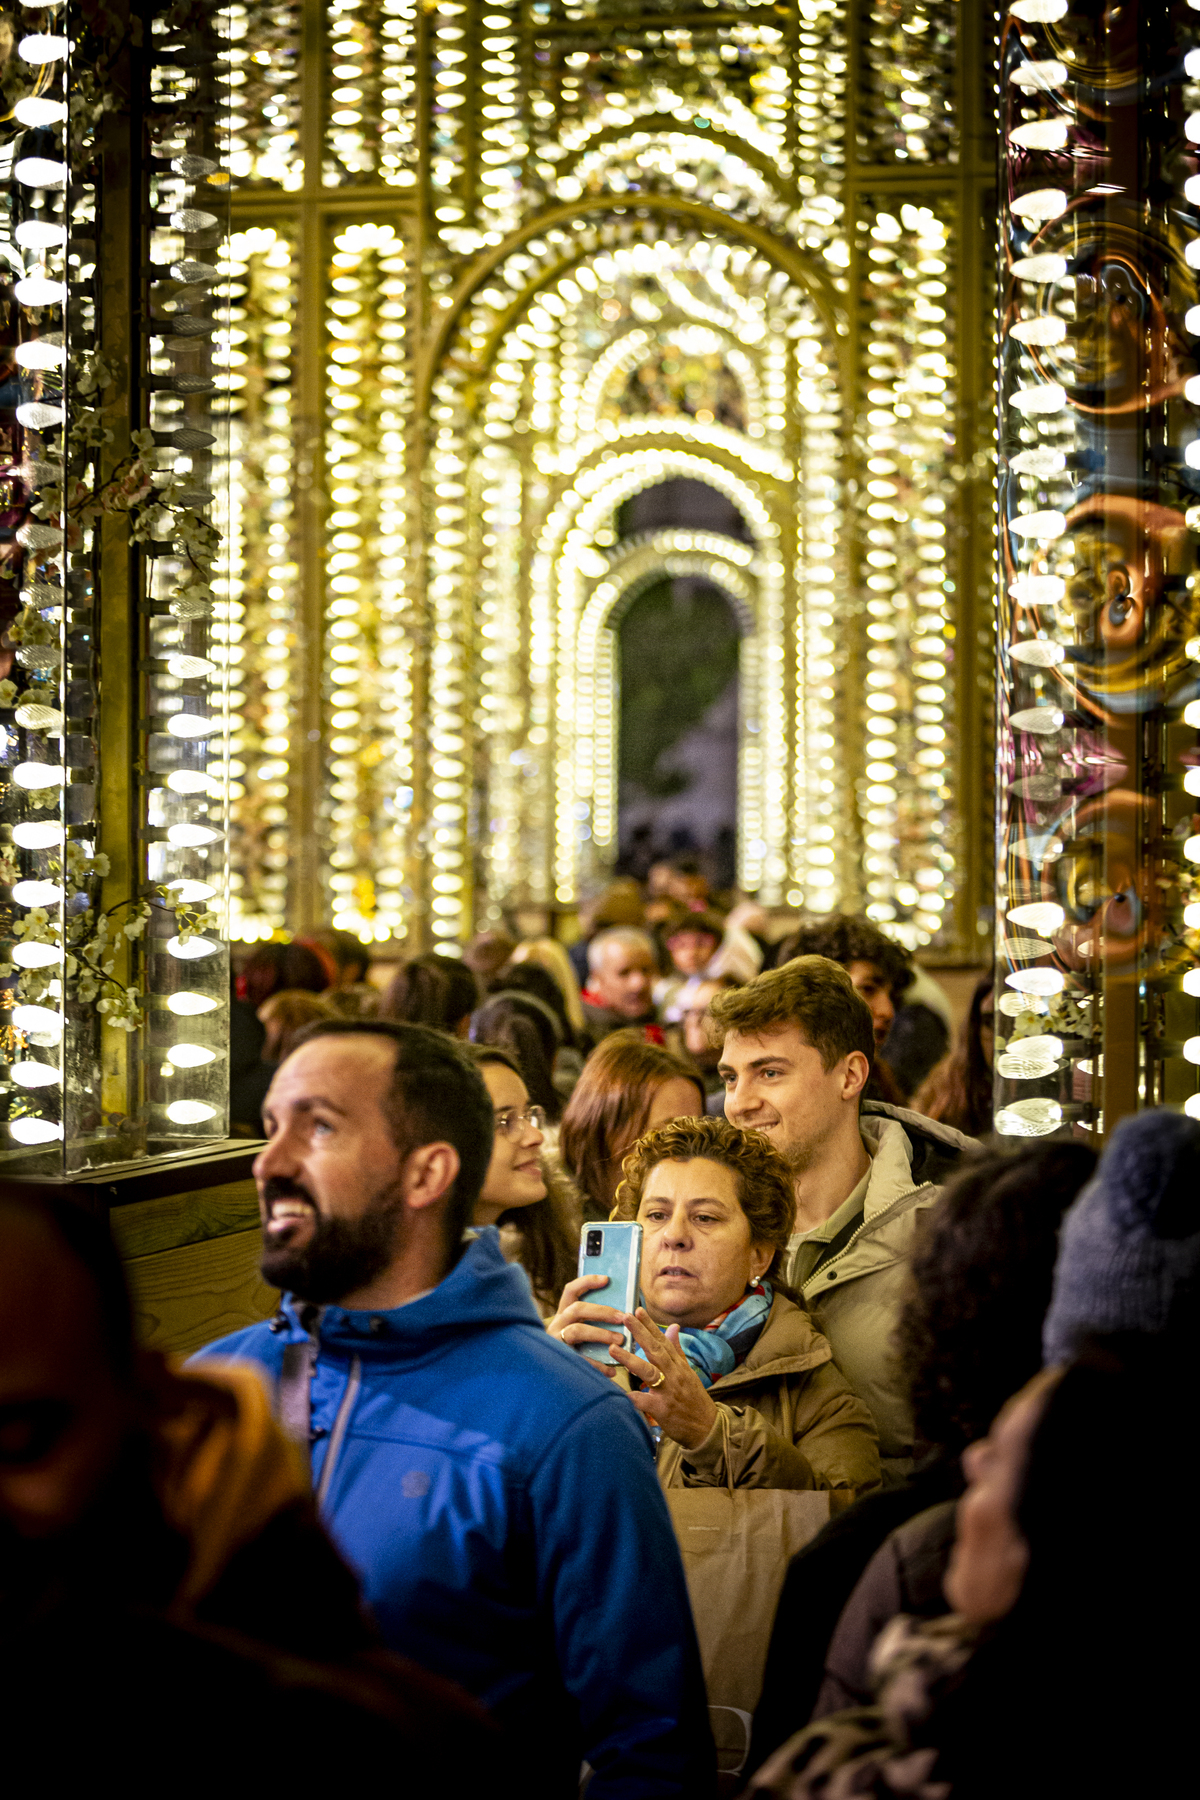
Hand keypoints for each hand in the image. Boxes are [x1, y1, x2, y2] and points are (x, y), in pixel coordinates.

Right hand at [546, 1273, 626, 1363]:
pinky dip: (597, 1365)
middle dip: (602, 1311)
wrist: (549, 1377)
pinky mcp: (559, 1359)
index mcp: (563, 1314)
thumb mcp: (579, 1330)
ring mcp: (556, 1341)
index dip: (587, 1282)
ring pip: (577, 1331)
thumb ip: (593, 1321)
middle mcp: (557, 1324)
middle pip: (577, 1309)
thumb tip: (622, 1312)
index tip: (607, 1279)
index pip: (571, 1290)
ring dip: (601, 1334)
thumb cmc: (575, 1350)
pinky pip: (580, 1359)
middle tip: (622, 1317)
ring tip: (620, 1340)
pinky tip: (612, 1371)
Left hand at [610, 1308, 718, 1452]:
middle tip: (625, 1317)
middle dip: (640, 1333)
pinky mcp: (662, 1409)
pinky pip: (644, 1402)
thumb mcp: (688, 1372)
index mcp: (678, 1365)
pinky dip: (632, 1397)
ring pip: (649, 1372)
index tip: (638, 1310)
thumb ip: (677, 1350)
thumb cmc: (694, 1399)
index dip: (650, 1325)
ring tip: (613, 1348)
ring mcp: (668, 1391)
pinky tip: (618, 1391)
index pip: (663, 1340)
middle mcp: (673, 1375)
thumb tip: (673, 1326)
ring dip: (631, 1360)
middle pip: (656, 1350)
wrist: (707, 1429)